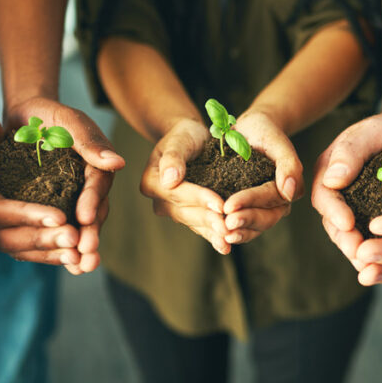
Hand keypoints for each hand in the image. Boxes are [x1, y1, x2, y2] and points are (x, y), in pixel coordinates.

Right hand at [0, 101, 83, 265]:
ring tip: (78, 252)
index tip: (60, 217)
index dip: (26, 216)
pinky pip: (23, 241)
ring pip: (16, 245)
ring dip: (48, 250)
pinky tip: (70, 250)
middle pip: (6, 237)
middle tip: (75, 239)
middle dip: (42, 238)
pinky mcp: (1, 221)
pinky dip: (46, 248)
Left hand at [3, 96, 123, 273]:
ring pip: (77, 226)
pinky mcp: (51, 209)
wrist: (25, 118)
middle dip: (90, 235)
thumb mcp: (69, 120)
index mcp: (96, 166)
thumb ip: (90, 140)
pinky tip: (61, 265)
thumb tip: (117, 163)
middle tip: (87, 255)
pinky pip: (57, 228)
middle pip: (92, 213)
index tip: (85, 218)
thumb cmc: (49, 113)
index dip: (92, 202)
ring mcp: (70, 200)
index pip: (96, 185)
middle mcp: (87, 187)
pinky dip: (58, 246)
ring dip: (78, 248)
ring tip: (78, 267)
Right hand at [140, 118, 230, 253]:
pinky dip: (213, 237)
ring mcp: (173, 210)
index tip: (220, 204)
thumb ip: (174, 157)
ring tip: (229, 240)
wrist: (192, 140)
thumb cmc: (185, 135)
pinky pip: (200, 228)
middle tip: (228, 227)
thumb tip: (169, 179)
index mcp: (152, 182)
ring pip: (194, 223)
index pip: (178, 193)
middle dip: (209, 219)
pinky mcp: (188, 216)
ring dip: (212, 232)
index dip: (200, 198)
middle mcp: (159, 200)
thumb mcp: (180, 138)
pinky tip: (225, 247)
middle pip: (186, 212)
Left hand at [218, 111, 301, 244]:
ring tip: (221, 234)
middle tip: (225, 223)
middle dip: (244, 222)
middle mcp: (277, 203)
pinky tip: (217, 236)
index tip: (229, 206)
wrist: (250, 130)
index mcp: (288, 188)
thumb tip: (291, 192)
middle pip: (264, 219)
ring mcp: (261, 208)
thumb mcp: (278, 142)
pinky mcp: (246, 209)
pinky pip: (241, 226)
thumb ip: (289, 165)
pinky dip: (231, 232)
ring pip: (254, 228)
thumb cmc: (266, 132)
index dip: (250, 203)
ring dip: (239, 232)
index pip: (269, 199)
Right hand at [312, 110, 381, 268]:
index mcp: (330, 173)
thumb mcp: (370, 131)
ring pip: (356, 238)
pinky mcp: (380, 219)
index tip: (347, 225)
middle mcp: (341, 195)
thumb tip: (331, 179)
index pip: (324, 198)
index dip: (334, 213)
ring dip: (364, 255)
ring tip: (373, 268)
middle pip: (336, 225)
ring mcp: (359, 209)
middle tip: (360, 255)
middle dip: (347, 242)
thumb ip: (350, 152)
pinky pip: (378, 240)